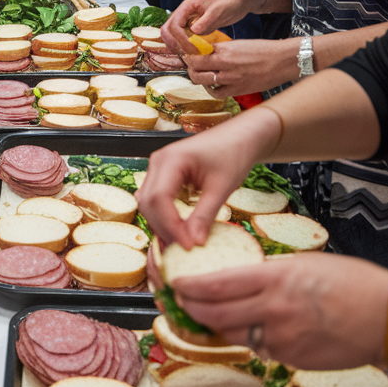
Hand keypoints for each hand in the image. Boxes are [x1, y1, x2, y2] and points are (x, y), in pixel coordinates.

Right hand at [138, 107, 280, 247]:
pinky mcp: (163, 175)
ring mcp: (157, 168)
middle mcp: (158, 162)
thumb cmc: (234, 154)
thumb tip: (194, 243)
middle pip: (148, 203)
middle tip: (185, 249)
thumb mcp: (222, 187)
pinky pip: (155, 200)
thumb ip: (205, 215)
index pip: (159, 199)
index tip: (188, 246)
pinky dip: (164, 217)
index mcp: (171, 159)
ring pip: (148, 203)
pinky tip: (179, 231)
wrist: (239, 137)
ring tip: (182, 243)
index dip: (171, 226)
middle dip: (164, 228)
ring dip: (162, 224)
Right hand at [161, 0, 247, 54]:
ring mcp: (187, 22)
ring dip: (178, 46)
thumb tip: (193, 31)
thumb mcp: (219, 11)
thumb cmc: (229, 2)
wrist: (238, 2)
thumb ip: (206, 20)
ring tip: (190, 55)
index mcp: (186, 7)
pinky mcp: (193, 29)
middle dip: (174, 44)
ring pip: (172, 36)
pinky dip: (185, 47)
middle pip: (167, 31)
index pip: (174, 24)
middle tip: (186, 54)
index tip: (191, 48)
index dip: (179, 38)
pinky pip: (182, 39)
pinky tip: (195, 53)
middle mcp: (183, 14)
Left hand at [173, 253, 387, 370]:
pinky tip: (254, 328)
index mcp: (276, 280)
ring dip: (218, 326)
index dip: (191, 287)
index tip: (177, 283)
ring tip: (210, 316)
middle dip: (193, 310)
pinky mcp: (293, 359)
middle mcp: (274, 311)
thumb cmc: (354, 283)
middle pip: (216, 315)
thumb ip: (271, 272)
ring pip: (234, 335)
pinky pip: (260, 349)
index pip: (219, 285)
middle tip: (182, 303)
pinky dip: (251, 338)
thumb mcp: (306, 263)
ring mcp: (282, 339)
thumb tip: (243, 278)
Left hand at [183, 38, 298, 95]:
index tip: (189, 55)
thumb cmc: (263, 50)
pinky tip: (212, 84)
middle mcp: (225, 64)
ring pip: (201, 80)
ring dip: (197, 77)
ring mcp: (230, 79)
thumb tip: (205, 53)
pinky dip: (210, 89)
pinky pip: (216, 93)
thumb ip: (221, 49)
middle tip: (192, 65)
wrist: (282, 61)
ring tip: (201, 74)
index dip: (189, 55)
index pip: (196, 53)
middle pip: (195, 67)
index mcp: (225, 49)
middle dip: (190, 67)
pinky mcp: (237, 90)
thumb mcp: (239, 44)